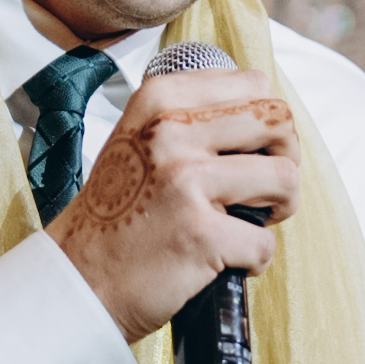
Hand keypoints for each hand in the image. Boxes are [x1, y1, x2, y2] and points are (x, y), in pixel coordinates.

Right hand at [47, 62, 298, 344]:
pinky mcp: (200, 233)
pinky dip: (253, 259)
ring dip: (279, 206)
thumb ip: (194, 113)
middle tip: (263, 188)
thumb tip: (264, 101)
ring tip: (251, 222)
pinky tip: (224, 260)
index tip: (250, 152)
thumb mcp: (141, 138)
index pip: (253, 84)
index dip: (264, 122)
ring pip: (285, 177)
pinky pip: (265, 241)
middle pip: (278, 121)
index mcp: (160, 100)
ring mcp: (185, 181)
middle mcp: (170, 131)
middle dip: (285, 158)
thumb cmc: (118, 213)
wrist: (79, 279)